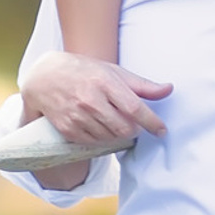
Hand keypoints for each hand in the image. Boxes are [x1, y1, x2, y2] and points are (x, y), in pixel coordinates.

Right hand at [18, 50, 171, 150]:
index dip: (152, 122)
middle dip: (133, 130)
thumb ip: (142, 85)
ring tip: (114, 123)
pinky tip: (100, 128)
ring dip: (118, 135)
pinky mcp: (67, 128)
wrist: (45, 77)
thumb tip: (169, 89)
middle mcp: (91, 99)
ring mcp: (77, 115)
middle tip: (132, 124)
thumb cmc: (85, 72)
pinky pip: (94, 143)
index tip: (162, 131)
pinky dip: (102, 139)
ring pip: (110, 138)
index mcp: (105, 82)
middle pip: (124, 128)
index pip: (135, 108)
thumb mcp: (113, 72)